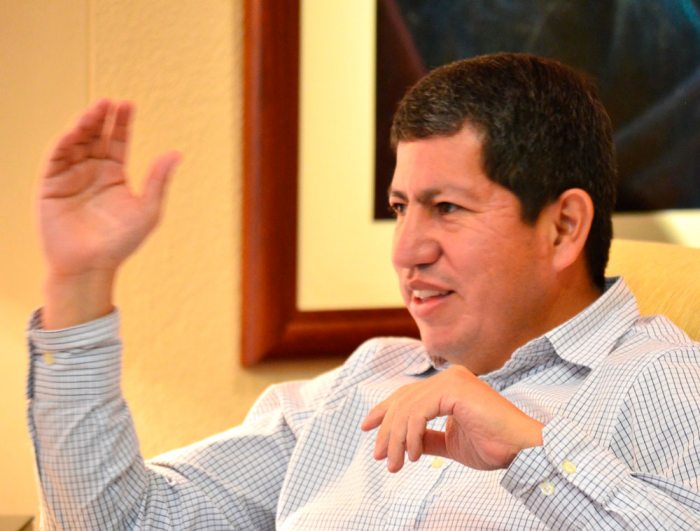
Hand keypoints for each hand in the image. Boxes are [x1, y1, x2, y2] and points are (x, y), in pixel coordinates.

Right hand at [38, 100, 179, 327]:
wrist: (91, 266)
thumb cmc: (121, 242)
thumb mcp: (147, 210)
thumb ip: (158, 181)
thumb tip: (176, 153)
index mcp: (114, 175)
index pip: (117, 141)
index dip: (122, 123)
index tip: (128, 104)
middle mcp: (91, 172)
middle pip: (96, 137)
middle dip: (101, 118)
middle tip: (109, 102)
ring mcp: (70, 177)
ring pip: (76, 143)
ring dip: (83, 126)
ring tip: (95, 110)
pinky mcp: (51, 185)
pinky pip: (56, 159)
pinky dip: (64, 144)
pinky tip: (75, 132)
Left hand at [360, 365, 543, 471]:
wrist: (522, 449)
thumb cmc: (495, 446)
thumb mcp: (450, 443)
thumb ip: (427, 438)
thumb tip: (405, 442)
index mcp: (449, 385)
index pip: (407, 394)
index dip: (384, 411)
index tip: (367, 428)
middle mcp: (449, 377)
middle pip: (403, 401)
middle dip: (387, 430)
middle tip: (380, 457)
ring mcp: (452, 380)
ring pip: (407, 407)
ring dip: (396, 439)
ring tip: (395, 464)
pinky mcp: (455, 389)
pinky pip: (419, 412)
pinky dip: (410, 435)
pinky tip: (412, 455)